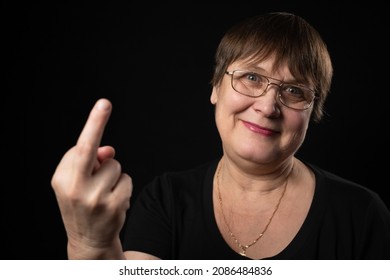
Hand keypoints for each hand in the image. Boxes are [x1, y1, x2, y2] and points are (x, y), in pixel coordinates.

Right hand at [51, 98, 131, 258]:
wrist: (89, 240)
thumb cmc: (82, 203)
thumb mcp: (76, 182)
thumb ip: (88, 161)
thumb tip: (109, 150)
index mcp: (62, 179)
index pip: (80, 147)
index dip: (94, 124)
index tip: (104, 103)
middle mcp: (75, 188)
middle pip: (93, 152)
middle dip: (97, 124)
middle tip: (104, 103)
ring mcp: (96, 199)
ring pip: (116, 166)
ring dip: (114, 174)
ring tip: (104, 192)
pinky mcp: (114, 206)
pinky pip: (127, 180)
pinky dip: (123, 186)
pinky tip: (114, 201)